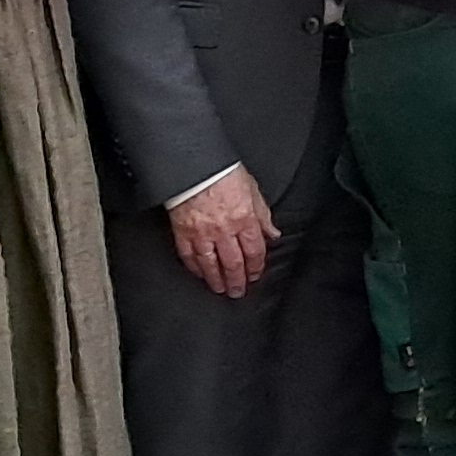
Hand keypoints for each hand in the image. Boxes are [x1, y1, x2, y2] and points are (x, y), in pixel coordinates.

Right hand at [168, 166, 276, 299]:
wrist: (193, 164)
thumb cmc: (223, 172)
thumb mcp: (252, 189)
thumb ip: (263, 215)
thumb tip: (272, 233)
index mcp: (244, 219)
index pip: (254, 252)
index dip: (256, 267)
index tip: (255, 275)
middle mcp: (224, 230)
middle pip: (234, 264)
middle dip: (237, 281)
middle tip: (238, 291)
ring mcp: (202, 234)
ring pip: (211, 265)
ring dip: (217, 280)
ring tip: (220, 289)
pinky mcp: (183, 232)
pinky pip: (189, 256)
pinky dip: (195, 268)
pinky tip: (199, 274)